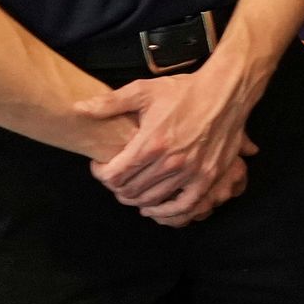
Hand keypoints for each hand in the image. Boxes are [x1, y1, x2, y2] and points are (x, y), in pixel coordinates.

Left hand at [86, 61, 262, 222]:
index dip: (101, 174)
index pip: (115, 174)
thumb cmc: (184, 91)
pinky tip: (155, 209)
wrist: (225, 92)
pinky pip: (186, 206)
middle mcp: (170, 162)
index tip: (100, 167)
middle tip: (115, 178)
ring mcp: (191, 172)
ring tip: (130, 191)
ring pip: (153, 199)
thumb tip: (78, 108)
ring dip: (136, 199)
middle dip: (116, 187)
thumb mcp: (143, 91)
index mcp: (151, 142)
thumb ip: (109, 103)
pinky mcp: (208, 177)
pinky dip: (167, 213)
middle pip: (131, 190)